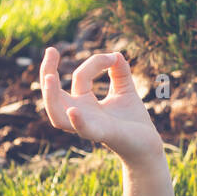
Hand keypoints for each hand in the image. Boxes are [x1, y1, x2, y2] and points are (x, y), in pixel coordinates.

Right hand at [39, 46, 163, 165]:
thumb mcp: (126, 91)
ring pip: (57, 116)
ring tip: (50, 77)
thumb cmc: (133, 121)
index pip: (80, 77)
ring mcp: (89, 125)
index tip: (113, 57)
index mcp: (84, 103)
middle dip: (47, 73)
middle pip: (54, 96)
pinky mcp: (103, 135)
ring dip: (50, 97)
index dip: (95, 62)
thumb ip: (120, 73)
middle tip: (51, 50)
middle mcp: (80, 114)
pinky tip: (73, 110)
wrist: (149, 145)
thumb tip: (116, 54)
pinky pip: (84, 131)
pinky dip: (77, 121)